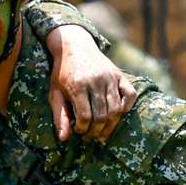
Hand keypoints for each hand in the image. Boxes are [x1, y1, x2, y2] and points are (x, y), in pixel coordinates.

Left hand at [45, 25, 136, 142]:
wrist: (73, 45)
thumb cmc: (62, 72)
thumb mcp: (55, 92)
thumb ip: (60, 115)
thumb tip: (64, 139)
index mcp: (77, 85)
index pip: (85, 116)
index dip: (82, 129)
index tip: (79, 131)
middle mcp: (96, 81)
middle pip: (101, 115)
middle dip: (96, 131)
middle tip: (91, 136)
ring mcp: (109, 77)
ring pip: (116, 109)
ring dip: (110, 125)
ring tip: (102, 133)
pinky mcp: (119, 74)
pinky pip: (130, 94)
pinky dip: (127, 107)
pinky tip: (117, 114)